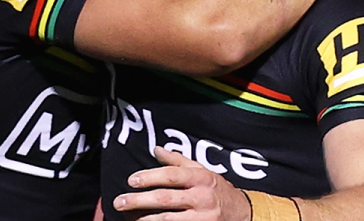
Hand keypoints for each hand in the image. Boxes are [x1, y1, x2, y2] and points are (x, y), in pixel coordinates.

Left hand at [113, 147, 250, 220]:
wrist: (244, 214)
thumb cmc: (217, 190)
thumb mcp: (202, 171)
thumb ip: (177, 161)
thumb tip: (156, 149)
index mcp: (201, 178)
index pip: (171, 176)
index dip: (149, 177)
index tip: (131, 181)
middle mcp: (202, 198)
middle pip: (165, 199)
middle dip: (139, 201)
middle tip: (119, 202)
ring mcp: (203, 218)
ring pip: (168, 220)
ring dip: (145, 219)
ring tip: (129, 217)